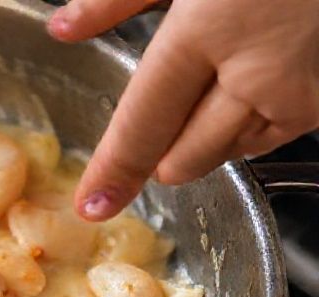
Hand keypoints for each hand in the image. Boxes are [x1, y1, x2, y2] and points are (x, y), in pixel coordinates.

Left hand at [48, 0, 318, 220]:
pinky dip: (248, 124)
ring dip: (204, 138)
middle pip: (182, 156)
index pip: (143, 125)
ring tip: (213, 76)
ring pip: (226, 153)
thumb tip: (63, 29)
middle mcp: (256, 74)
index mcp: (205, 32)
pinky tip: (251, 79)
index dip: (114, 171)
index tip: (91, 205)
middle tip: (161, 108)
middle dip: (157, 152)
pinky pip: (271, 137)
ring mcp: (302, 93)